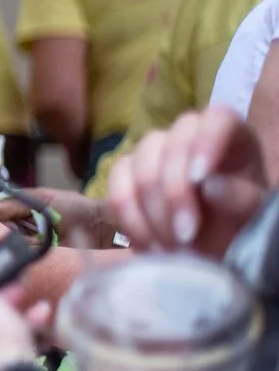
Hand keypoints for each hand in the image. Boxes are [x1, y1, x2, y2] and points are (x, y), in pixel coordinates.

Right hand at [107, 107, 269, 256]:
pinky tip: (148, 244)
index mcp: (230, 135)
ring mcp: (153, 152)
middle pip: (170, 144)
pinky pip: (116, 187)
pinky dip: (130, 218)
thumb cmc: (240, 225)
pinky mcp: (125, 173)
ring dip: (152, 211)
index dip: (206, 143)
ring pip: (138, 165)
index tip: (199, 178)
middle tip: (185, 235)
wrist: (212, 250)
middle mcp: (188, 135)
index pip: (217, 120)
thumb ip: (242, 199)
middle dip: (174, 193)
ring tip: (171, 247)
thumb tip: (210, 187)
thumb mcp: (253, 215)